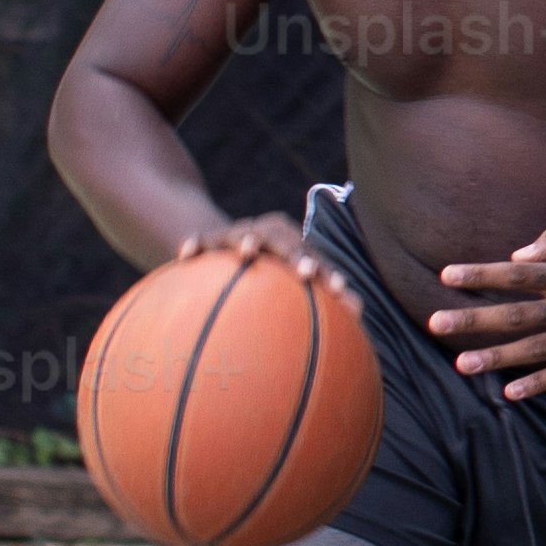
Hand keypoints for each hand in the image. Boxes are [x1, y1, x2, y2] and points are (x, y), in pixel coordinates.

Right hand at [184, 211, 352, 296]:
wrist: (231, 245)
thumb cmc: (272, 274)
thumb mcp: (295, 282)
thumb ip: (325, 298)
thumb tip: (361, 314)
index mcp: (294, 246)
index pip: (315, 256)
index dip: (328, 271)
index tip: (338, 289)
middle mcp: (269, 235)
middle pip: (285, 239)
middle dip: (297, 253)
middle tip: (306, 273)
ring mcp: (239, 234)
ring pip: (244, 231)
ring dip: (248, 239)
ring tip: (247, 252)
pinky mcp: (209, 239)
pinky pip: (201, 240)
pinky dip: (195, 243)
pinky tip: (185, 254)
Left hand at [425, 222, 545, 399]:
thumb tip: (516, 255)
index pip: (514, 274)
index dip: (479, 274)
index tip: (446, 276)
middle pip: (514, 314)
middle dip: (473, 320)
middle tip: (435, 325)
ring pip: (533, 349)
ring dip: (496, 358)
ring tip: (463, 365)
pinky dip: (538, 384)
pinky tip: (511, 394)